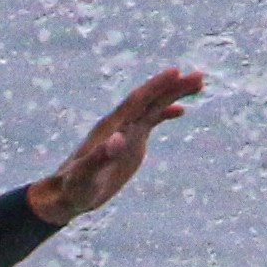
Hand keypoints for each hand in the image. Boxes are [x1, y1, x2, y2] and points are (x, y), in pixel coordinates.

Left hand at [28, 67, 203, 222]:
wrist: (66, 194)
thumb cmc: (74, 187)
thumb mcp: (86, 175)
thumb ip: (100, 158)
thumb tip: (118, 139)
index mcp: (110, 127)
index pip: (136, 101)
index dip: (155, 86)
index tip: (176, 72)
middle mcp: (119, 125)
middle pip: (149, 99)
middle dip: (173, 86)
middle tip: (200, 76)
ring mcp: (126, 132)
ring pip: (153, 107)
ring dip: (173, 94)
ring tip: (199, 84)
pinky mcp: (130, 143)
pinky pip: (150, 122)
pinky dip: (165, 114)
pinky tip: (181, 110)